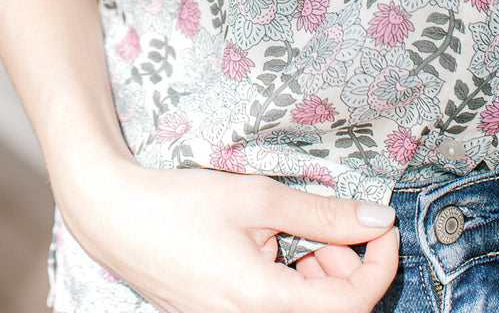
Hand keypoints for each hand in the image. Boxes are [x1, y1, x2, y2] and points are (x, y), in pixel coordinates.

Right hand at [54, 156, 398, 312]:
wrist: (116, 218)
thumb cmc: (181, 204)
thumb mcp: (258, 197)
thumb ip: (323, 213)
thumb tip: (377, 219)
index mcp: (265, 303)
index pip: (353, 303)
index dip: (381, 264)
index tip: (383, 226)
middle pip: (332, 311)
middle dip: (346, 266)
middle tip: (329, 222)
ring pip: (306, 311)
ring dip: (320, 274)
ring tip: (296, 230)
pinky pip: (277, 309)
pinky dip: (292, 281)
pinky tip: (275, 245)